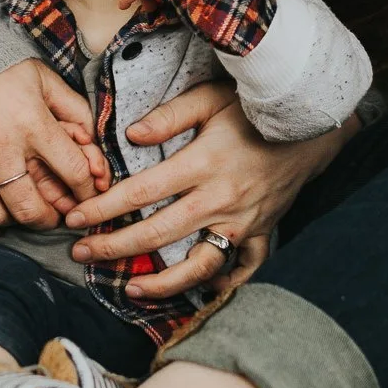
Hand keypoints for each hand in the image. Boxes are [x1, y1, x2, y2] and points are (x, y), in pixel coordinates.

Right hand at [0, 60, 102, 229]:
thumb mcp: (43, 80)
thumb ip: (74, 110)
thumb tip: (94, 144)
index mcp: (31, 121)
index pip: (73, 172)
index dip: (85, 190)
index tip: (85, 195)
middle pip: (28, 208)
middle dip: (46, 219)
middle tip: (50, 217)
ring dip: (8, 220)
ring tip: (15, 210)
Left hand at [63, 79, 354, 298]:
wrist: (313, 123)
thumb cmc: (256, 107)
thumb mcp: (212, 97)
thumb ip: (170, 115)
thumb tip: (130, 135)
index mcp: (203, 163)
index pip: (141, 192)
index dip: (103, 207)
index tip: (74, 218)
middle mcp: (221, 198)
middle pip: (159, 233)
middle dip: (115, 247)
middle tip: (81, 254)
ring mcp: (244, 220)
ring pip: (200, 264)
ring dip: (163, 283)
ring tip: (130, 289)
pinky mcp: (263, 231)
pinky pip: (245, 268)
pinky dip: (224, 284)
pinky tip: (198, 290)